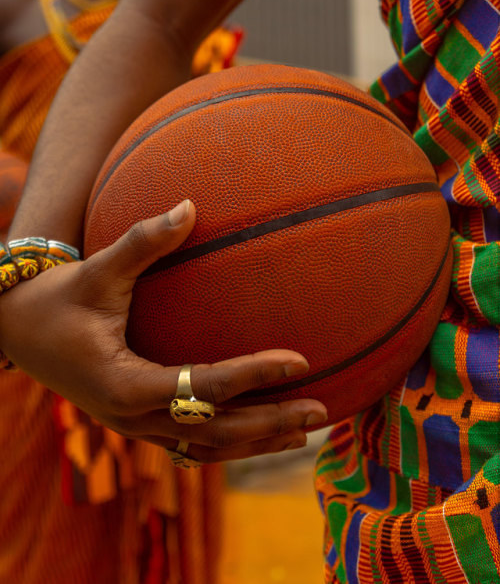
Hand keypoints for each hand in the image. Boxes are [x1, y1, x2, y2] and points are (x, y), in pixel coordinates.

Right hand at [0, 200, 327, 461]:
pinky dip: (228, 442)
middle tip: (322, 412)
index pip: (204, 387)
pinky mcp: (136, 422)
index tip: (301, 360)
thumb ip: (142, 240)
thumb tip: (189, 205)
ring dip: (255, 442)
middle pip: (215, 433)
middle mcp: (131, 417)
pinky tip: (258, 432)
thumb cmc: (56, 299)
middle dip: (270, 424)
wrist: (16, 330)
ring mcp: (134, 426)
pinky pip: (190, 445)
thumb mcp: (96, 270)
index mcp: (123, 385)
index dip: (254, 374)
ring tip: (302, 434)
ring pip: (205, 450)